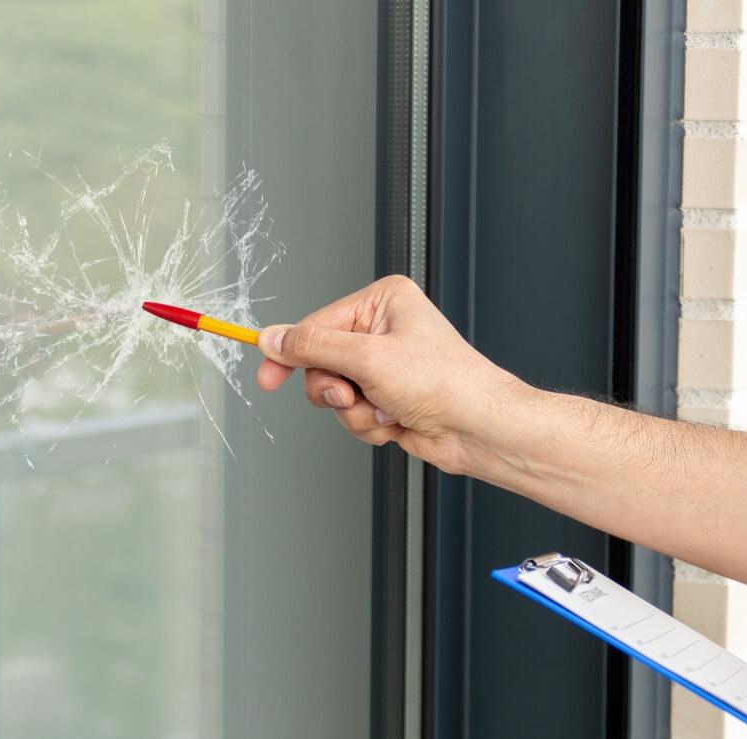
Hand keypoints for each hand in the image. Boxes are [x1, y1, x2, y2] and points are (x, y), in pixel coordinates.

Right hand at [256, 275, 524, 473]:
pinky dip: (368, 424)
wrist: (478, 428)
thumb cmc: (444, 383)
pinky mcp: (388, 398)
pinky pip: (353, 414)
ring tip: (385, 409)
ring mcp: (385, 367)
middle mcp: (383, 330)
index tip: (268, 377)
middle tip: (351, 395)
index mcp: (382, 302)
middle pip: (321, 362)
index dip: (290, 354)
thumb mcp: (366, 358)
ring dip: (354, 410)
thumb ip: (312, 347)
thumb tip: (273, 339)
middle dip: (335, 389)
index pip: (316, 325)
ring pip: (335, 394)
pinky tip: (395, 421)